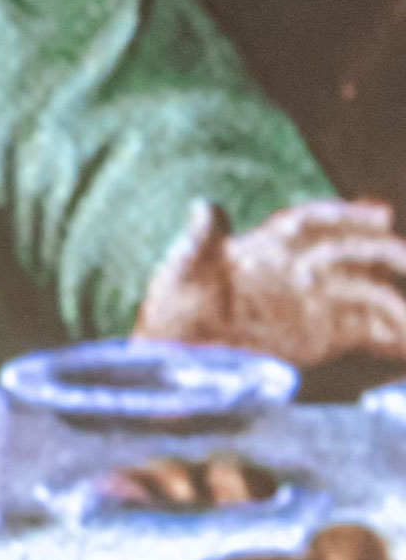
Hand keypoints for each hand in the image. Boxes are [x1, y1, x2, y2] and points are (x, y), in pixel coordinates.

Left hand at [134, 199, 405, 366]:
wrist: (177, 354)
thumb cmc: (175, 306)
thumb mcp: (182, 272)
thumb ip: (199, 242)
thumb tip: (205, 205)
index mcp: (270, 246)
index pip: (316, 222)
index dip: (348, 215)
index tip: (381, 215)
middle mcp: (301, 269)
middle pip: (351, 254)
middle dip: (383, 253)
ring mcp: (315, 302)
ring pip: (367, 292)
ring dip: (395, 300)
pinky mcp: (323, 335)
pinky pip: (367, 330)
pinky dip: (392, 334)